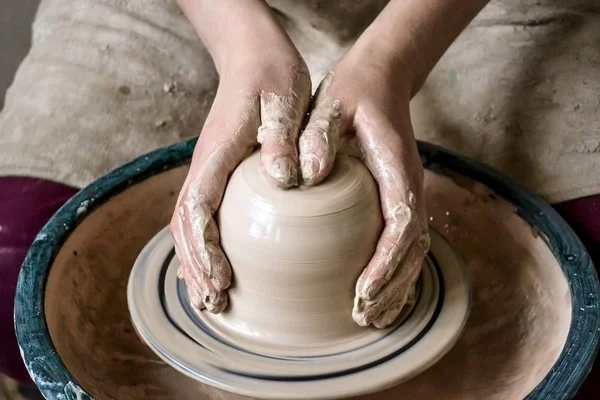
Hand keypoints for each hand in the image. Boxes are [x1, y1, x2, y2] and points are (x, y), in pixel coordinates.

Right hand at [170, 0, 311, 312]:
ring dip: (196, 262)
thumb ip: (280, 139)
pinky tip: (218, 266)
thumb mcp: (284, 102)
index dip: (205, 250)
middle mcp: (206, 167)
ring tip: (211, 299)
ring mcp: (211, 171)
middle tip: (213, 305)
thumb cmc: (271, 77)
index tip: (221, 282)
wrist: (255, 58)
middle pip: (185, 226)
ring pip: (190, 224)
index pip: (198, 209)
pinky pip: (204, 215)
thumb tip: (284, 180)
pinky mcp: (222, 173)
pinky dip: (204, 246)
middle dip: (195, 267)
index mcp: (216, 154)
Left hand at [301, 50, 429, 328]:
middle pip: (413, 248)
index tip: (363, 291)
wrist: (379, 79)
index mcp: (396, 168)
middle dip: (392, 286)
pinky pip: (405, 242)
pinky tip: (380, 294)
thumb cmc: (352, 93)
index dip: (386, 262)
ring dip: (398, 287)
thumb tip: (307, 176)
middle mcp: (410, 186)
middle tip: (366, 318)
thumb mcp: (330, 105)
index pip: (401, 224)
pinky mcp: (398, 197)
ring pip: (414, 251)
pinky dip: (396, 273)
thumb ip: (318, 137)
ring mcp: (408, 193)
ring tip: (375, 319)